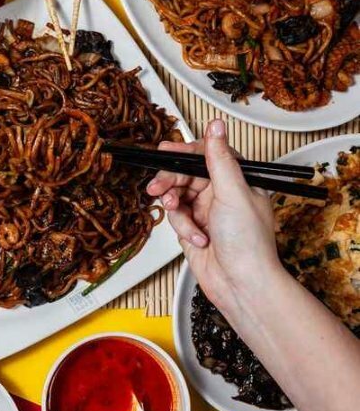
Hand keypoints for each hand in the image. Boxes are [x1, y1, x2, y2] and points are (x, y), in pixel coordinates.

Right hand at [146, 119, 283, 311]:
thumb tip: (216, 125)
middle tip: (160, 187)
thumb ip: (220, 158)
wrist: (241, 285)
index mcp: (238, 180)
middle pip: (186, 175)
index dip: (185, 152)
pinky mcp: (193, 229)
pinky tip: (197, 237)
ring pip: (177, 195)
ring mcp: (207, 212)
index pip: (207, 155)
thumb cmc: (249, 243)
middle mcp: (222, 194)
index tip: (167, 151)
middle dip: (171, 181)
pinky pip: (175, 218)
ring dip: (175, 206)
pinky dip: (182, 227)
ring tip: (176, 211)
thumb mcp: (233, 193)